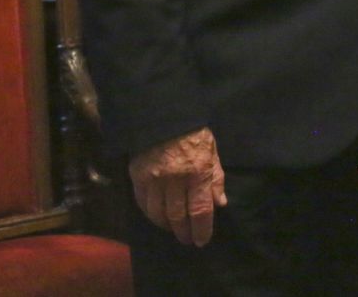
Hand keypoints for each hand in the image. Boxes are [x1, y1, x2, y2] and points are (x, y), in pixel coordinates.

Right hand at [128, 127, 226, 245]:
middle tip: (188, 239)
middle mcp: (175, 179)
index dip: (201, 229)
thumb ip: (216, 178)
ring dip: (167, 226)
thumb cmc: (194, 134)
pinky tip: (157, 217)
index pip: (200, 209)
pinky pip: (143, 203)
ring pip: (158, 213)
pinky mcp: (138, 177)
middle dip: (184, 232)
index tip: (202, 240)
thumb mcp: (212, 151)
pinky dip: (150, 214)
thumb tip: (220, 203)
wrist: (164, 116)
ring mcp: (154, 179)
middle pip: (178, 216)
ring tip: (174, 229)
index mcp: (197, 172)